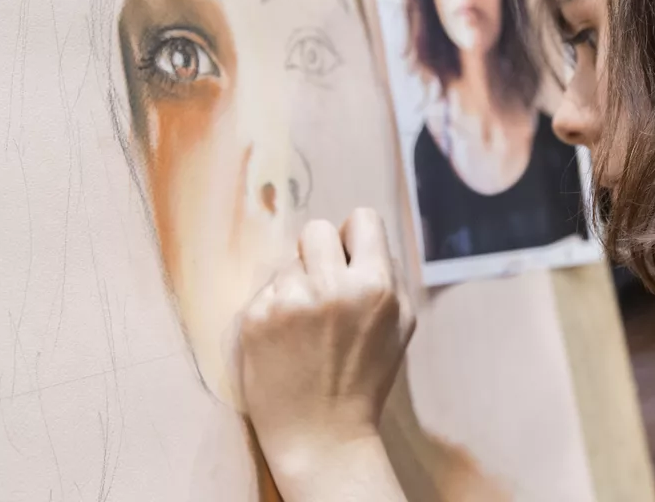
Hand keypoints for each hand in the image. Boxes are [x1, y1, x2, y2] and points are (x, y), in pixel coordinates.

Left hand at [239, 208, 415, 496]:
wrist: (321, 436)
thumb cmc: (365, 380)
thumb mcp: (400, 327)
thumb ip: (388, 276)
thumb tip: (364, 238)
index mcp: (374, 286)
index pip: (362, 219)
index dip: (355, 238)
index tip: (349, 260)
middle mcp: (331, 287)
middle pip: (317, 230)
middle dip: (320, 253)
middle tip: (323, 287)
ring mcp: (288, 302)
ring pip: (287, 262)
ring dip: (296, 284)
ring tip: (304, 327)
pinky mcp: (254, 319)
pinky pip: (265, 290)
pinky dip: (273, 310)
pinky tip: (284, 341)